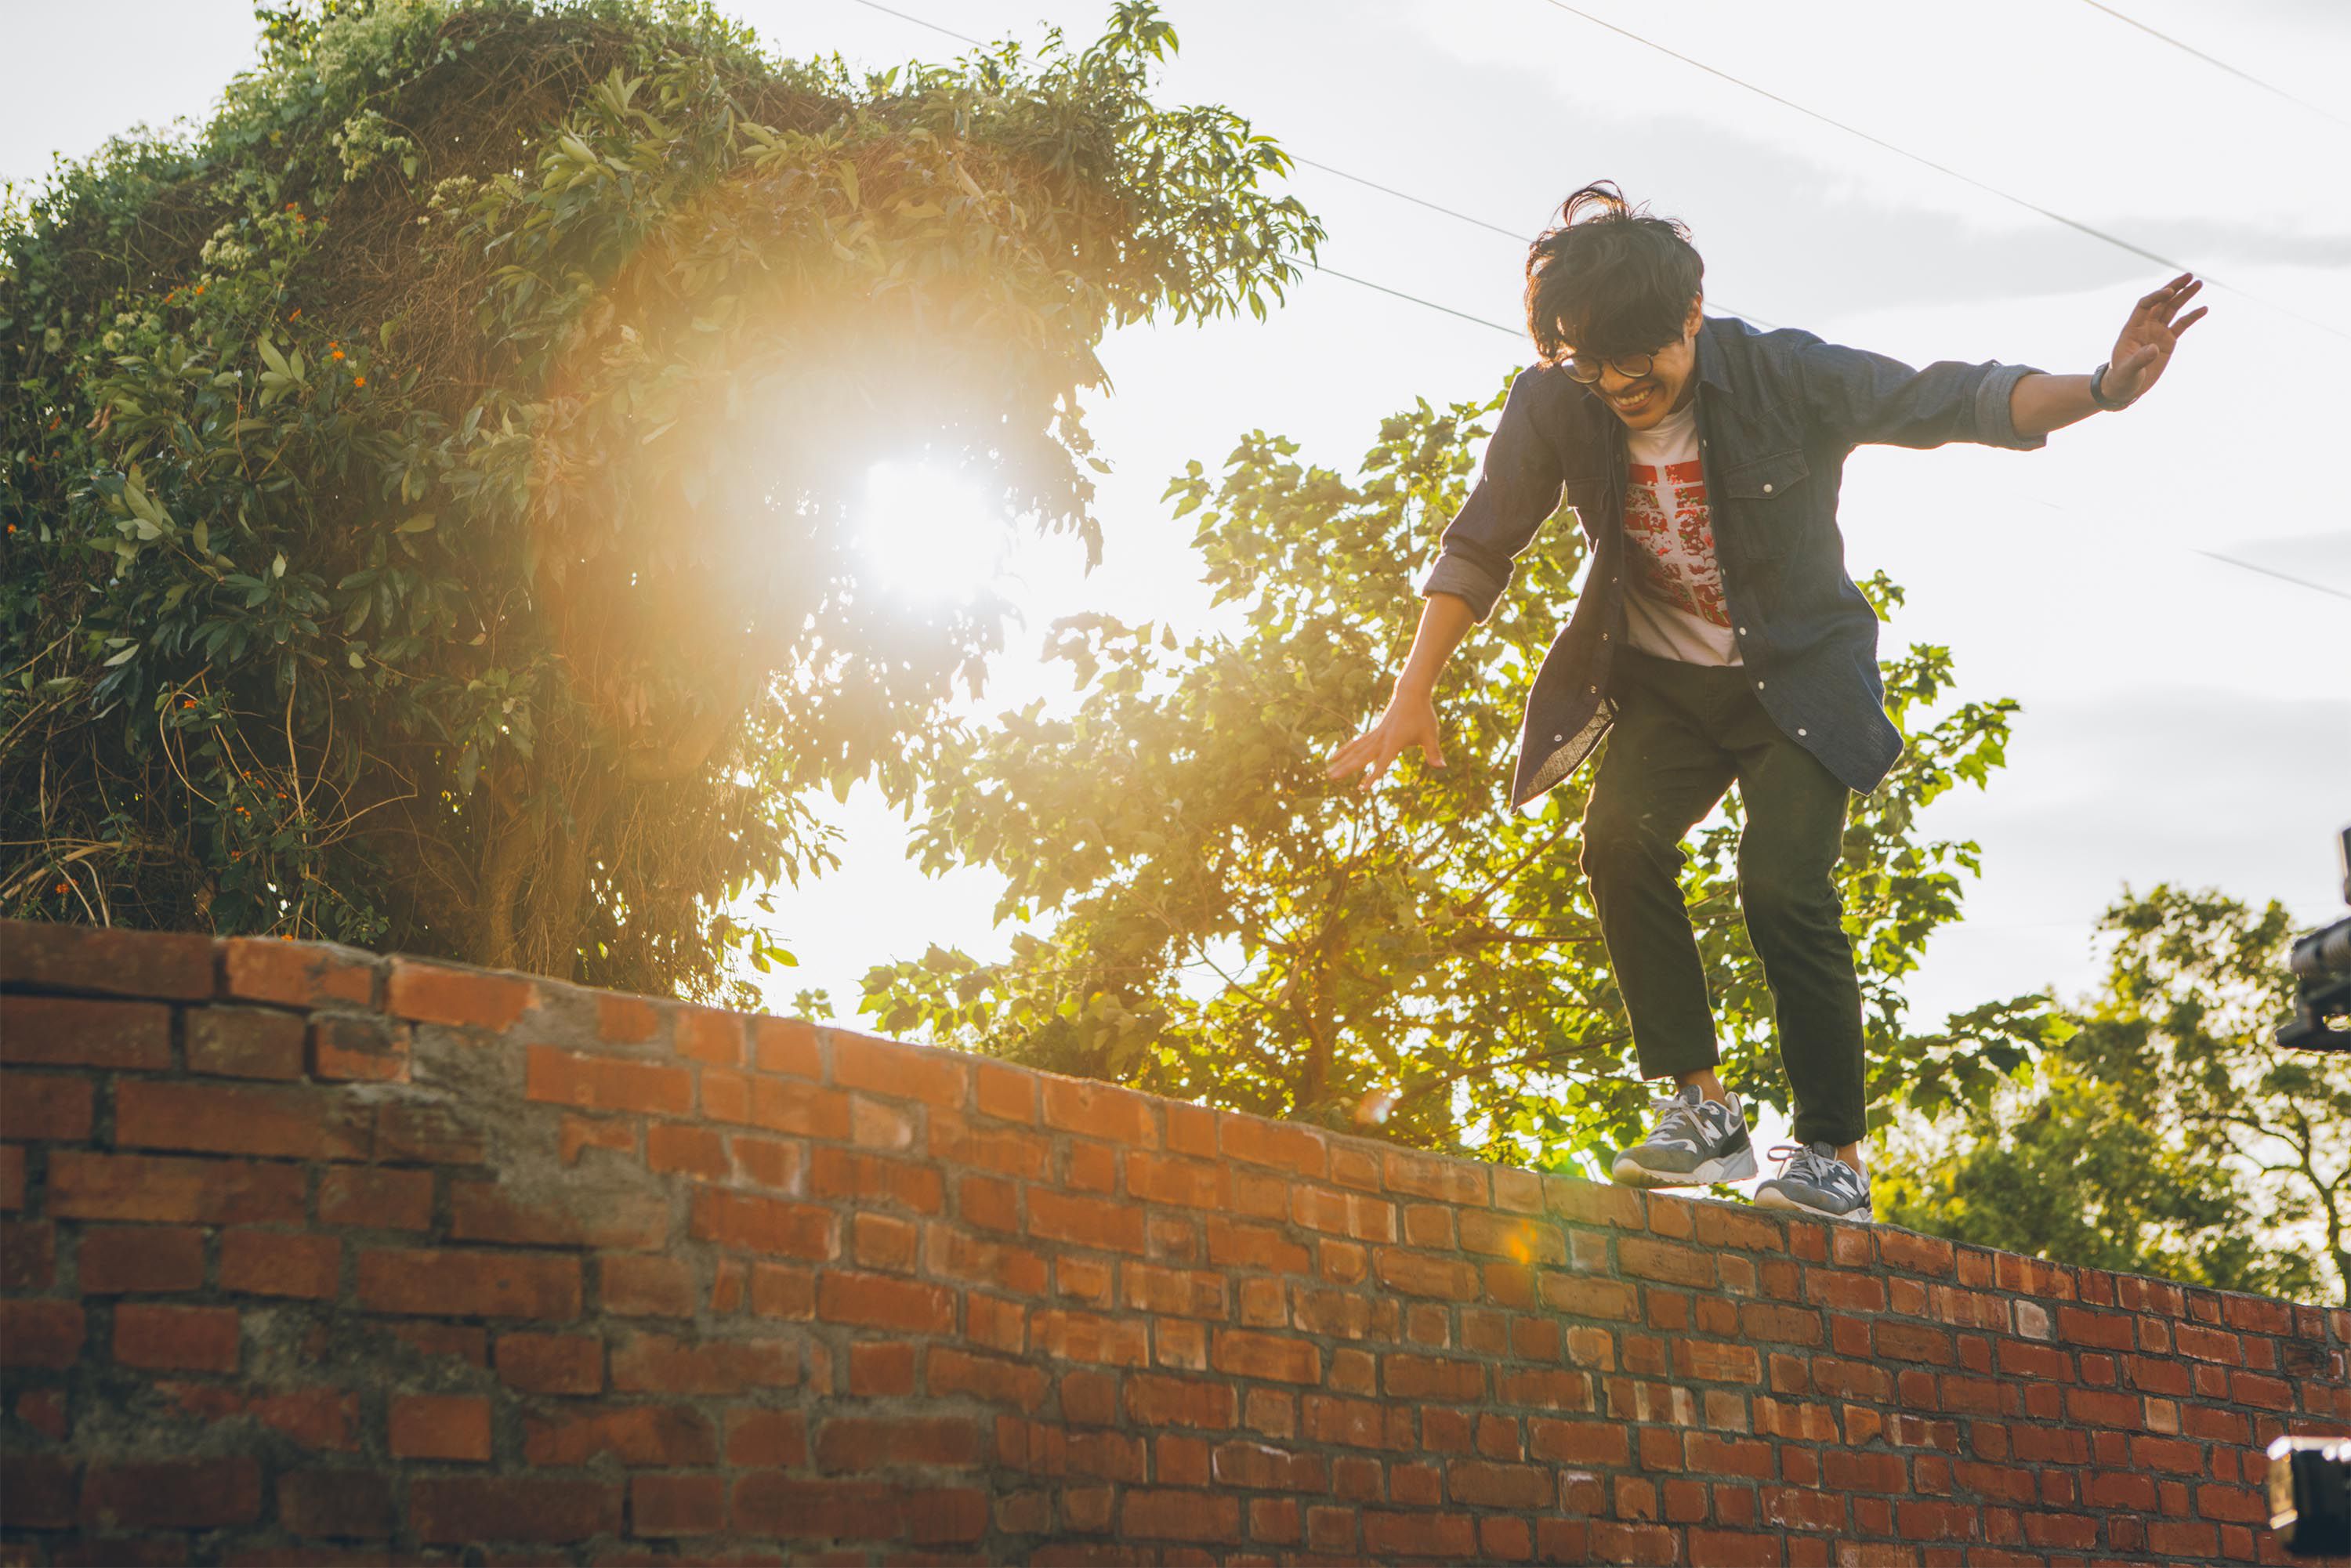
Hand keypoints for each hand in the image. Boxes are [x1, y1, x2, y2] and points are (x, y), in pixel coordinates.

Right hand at [1325, 687, 1443, 790]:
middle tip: (1332, 778)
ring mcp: (1375, 734)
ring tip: (1329, 773)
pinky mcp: (1374, 731)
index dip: (1372, 776)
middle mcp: (1381, 739)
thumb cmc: (1422, 714)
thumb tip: (1442, 767)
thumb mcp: (1430, 734)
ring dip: (1342, 761)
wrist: (1411, 693)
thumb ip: (1433, 753)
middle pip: (1361, 756)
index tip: (1362, 788)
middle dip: (1346, 768)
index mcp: (1394, 742)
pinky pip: (1357, 743)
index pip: (1381, 763)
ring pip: (1355, 750)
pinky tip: (1335, 757)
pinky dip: (1346, 750)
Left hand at [2103, 272, 2207, 405]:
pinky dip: (2192, 316)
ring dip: (2185, 296)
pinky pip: (2182, 324)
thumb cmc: (2122, 378)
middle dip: (2174, 288)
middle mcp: (2146, 326)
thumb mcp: (2128, 370)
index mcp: (2133, 328)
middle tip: (2189, 276)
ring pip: (2173, 309)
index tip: (2170, 291)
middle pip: (2161, 301)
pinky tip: (2204, 308)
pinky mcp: (2168, 340)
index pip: (2145, 305)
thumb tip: (2154, 349)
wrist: (2126, 387)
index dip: (2157, 297)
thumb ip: (2139, 359)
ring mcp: (2158, 331)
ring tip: (2198, 283)